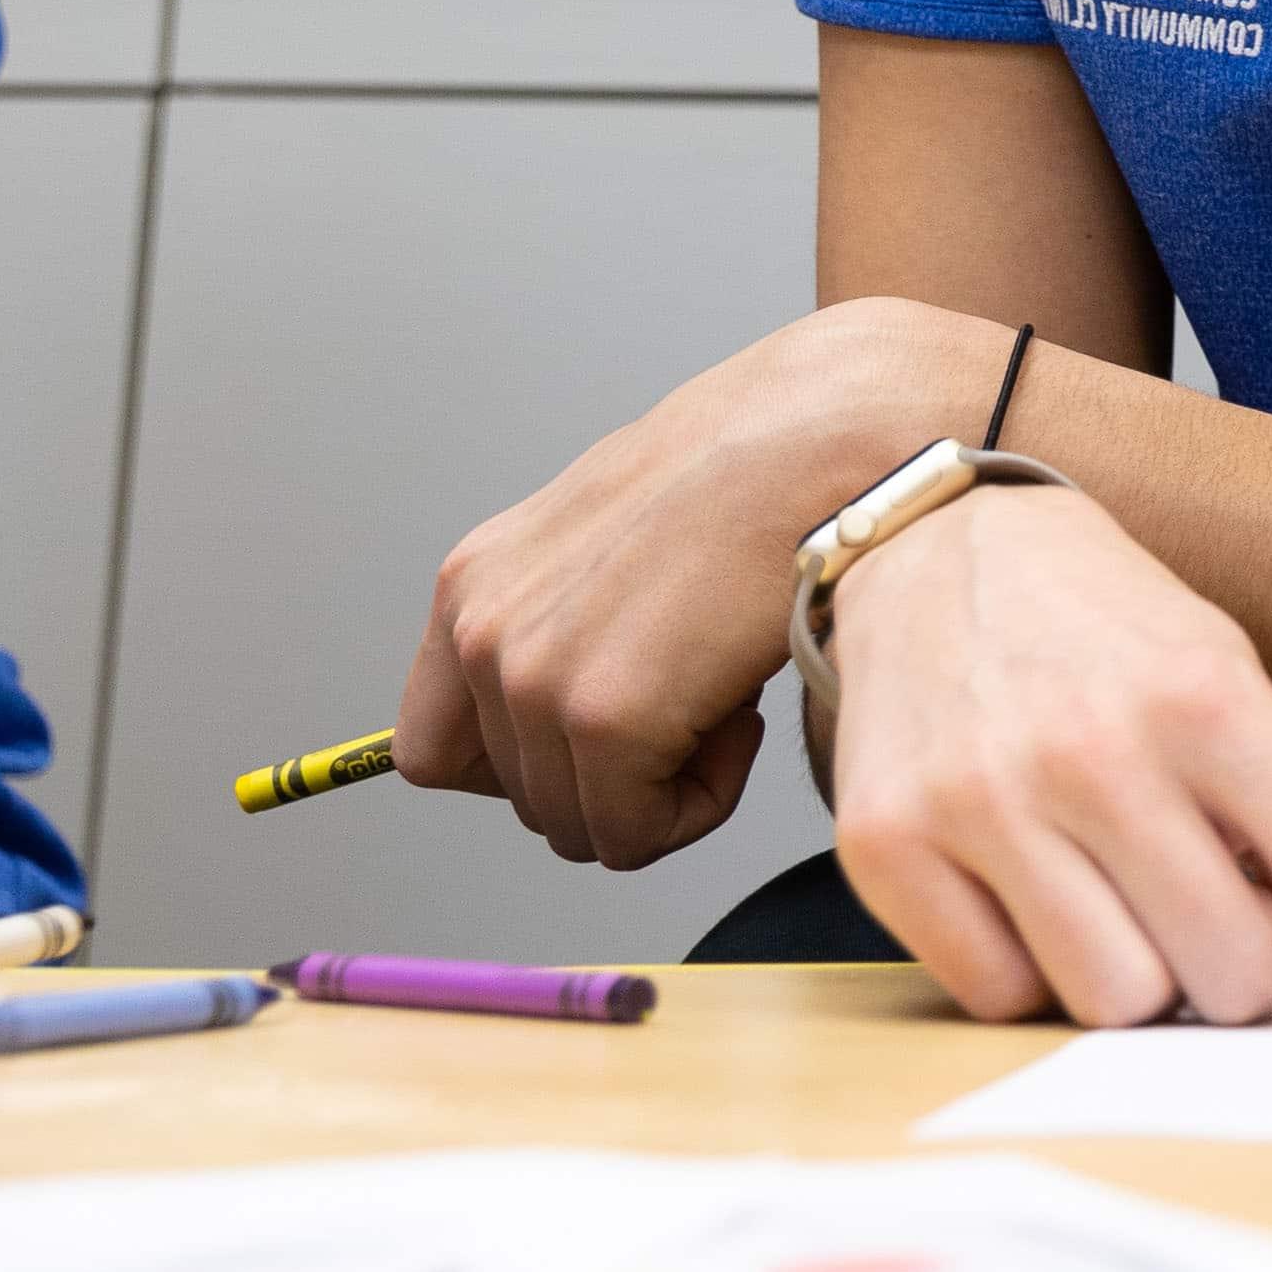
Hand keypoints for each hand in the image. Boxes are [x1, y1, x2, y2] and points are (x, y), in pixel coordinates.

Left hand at [395, 297, 996, 868]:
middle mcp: (481, 629)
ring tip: (727, 688)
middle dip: (617, 772)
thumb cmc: (761, 470)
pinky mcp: (606, 717)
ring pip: (579, 824)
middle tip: (701, 692)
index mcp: (473, 583)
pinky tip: (746, 713)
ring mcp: (534, 676)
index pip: (437, 751)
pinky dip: (700, 802)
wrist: (834, 436)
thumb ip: (563, 616)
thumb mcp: (616, 536)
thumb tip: (572, 716)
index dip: (535, 762)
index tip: (619, 728)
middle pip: (523, 796)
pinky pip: (635, 834)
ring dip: (663, 783)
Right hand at [827, 482, 1271, 1037]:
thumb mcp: (1231, 683)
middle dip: (1249, 968)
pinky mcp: (888, 847)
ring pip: (1117, 1003)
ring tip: (1121, 889)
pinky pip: (1000, 998)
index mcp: (1208, 697)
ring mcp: (984, 802)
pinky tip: (1034, 889)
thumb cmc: (1107, 628)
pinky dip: (1033, 973)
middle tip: (1220, 904)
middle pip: (1233, 974)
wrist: (934, 547)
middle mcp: (1095, 752)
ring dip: (1142, 974)